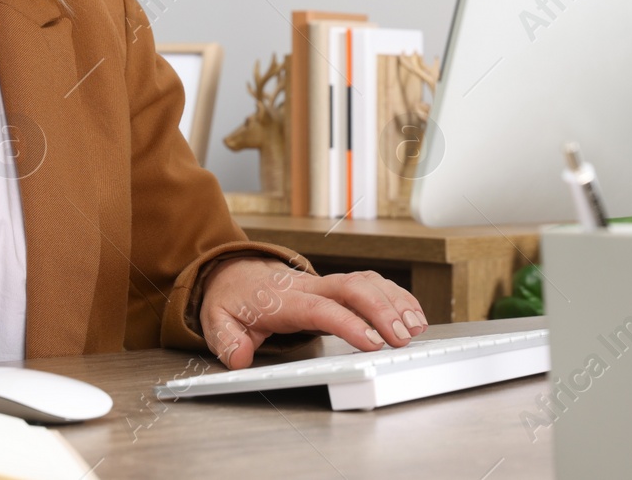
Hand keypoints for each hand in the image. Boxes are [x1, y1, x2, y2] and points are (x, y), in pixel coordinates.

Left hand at [198, 257, 428, 369]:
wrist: (235, 273)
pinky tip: (412, 313)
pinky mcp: (336, 285)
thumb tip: (239, 357)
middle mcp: (309, 286)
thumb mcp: (217, 321)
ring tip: (415, 328)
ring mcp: (324, 282)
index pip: (320, 308)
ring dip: (394, 302)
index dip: (348, 323)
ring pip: (366, 282)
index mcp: (283, 299)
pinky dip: (394, 295)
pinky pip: (370, 282)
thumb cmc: (233, 300)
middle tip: (402, 338)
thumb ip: (226, 340)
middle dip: (381, 310)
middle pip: (352, 288)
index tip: (371, 342)